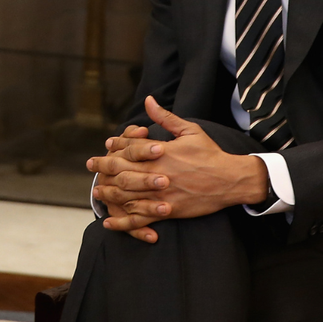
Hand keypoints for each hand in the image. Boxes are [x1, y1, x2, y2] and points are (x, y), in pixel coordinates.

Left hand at [89, 97, 267, 241]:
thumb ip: (165, 117)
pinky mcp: (168, 211)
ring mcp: (162, 194)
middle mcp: (159, 173)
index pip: (131, 147)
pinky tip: (110, 221)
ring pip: (127, 195)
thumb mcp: (190, 130)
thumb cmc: (210, 153)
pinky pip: (141, 218)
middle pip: (123, 171)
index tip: (108, 144)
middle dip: (104, 167)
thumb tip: (148, 100)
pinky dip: (123, 221)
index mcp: (162, 152)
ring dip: (109, 193)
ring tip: (97, 191)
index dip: (117, 145)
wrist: (231, 180)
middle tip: (91, 165)